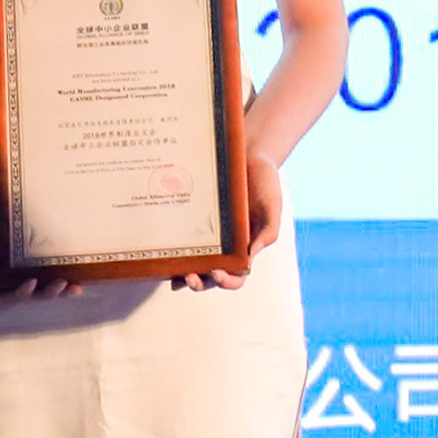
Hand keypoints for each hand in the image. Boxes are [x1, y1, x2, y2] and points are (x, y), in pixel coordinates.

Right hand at [0, 178, 79, 300]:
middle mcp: (9, 270)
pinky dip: (65, 270)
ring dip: (59, 290)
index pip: (3, 295)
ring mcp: (25, 261)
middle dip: (45, 294)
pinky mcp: (38, 248)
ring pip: (43, 284)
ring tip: (75, 287)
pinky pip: (52, 264)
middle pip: (29, 294)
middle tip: (62, 284)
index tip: (31, 283)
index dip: (18, 295)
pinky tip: (81, 267)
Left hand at [176, 153, 283, 290]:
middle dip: (201, 283)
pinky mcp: (194, 222)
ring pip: (195, 265)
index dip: (228, 281)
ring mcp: (209, 236)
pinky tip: (165, 259)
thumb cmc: (264, 180)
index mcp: (246, 247)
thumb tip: (251, 257)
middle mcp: (226, 246)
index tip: (218, 273)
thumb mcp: (273, 205)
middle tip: (190, 277)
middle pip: (212, 277)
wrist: (247, 154)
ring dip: (185, 277)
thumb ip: (268, 231)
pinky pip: (183, 243)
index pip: (238, 275)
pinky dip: (174, 256)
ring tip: (177, 277)